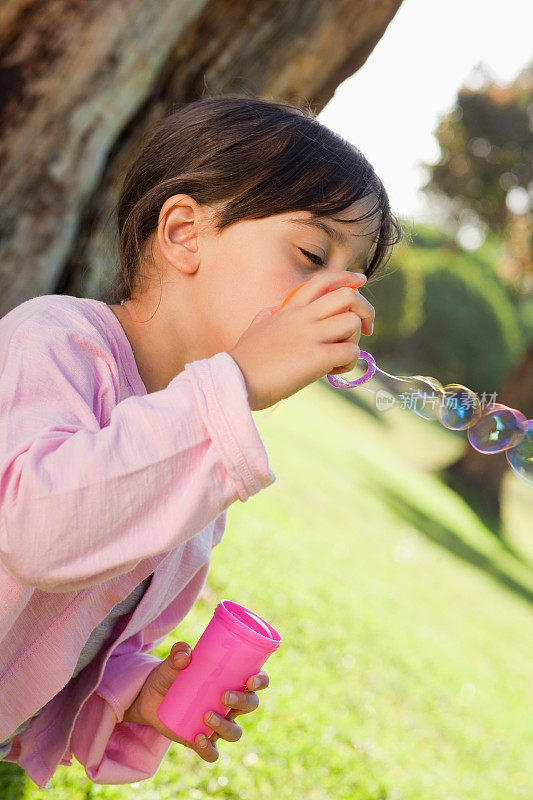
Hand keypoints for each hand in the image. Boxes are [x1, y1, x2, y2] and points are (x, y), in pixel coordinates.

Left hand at [122, 641, 269, 761]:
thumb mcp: (173, 662)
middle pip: (250, 705)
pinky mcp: (202, 740)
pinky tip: (198, 739)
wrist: (150, 697)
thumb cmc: (170, 675)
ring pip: (235, 731)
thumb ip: (178, 653)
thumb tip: (185, 655)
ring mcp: (217, 723)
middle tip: (224, 696)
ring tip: (206, 716)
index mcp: (231, 680)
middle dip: (242, 701)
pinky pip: (213, 752)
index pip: (256, 681)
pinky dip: (208, 750)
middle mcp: (229, 704)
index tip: (251, 680)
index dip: (261, 681)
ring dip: (225, 726)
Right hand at [229, 270, 373, 409]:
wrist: (235, 380)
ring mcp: (310, 335)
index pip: (324, 280)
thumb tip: (272, 312)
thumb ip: (267, 316)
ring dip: (354, 342)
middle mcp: (303, 317)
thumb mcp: (255, 327)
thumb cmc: (243, 359)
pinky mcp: (316, 357)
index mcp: (290, 308)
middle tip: (366, 330)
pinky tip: (332, 372)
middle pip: (349, 296)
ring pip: (353, 324)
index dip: (347, 278)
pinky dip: (348, 364)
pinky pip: (350, 353)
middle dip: (365, 311)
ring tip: (339, 357)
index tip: (361, 282)